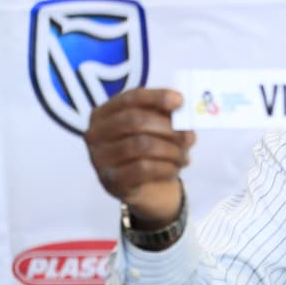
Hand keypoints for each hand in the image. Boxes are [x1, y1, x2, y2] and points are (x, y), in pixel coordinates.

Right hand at [84, 88, 194, 228]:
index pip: (129, 98)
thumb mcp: (155, 128)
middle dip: (168, 128)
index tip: (180, 101)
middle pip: (134, 121)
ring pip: (141, 145)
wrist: (147, 188)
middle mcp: (96, 134)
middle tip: (189, 136)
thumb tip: (181, 108)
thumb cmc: (150, 149)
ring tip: (184, 156)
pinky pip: (143, 169)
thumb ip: (164, 115)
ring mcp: (100, 159)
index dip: (156, 97)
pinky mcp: (111, 181)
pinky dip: (166, 167)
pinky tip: (174, 168)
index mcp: (104, 114)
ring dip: (171, 150)